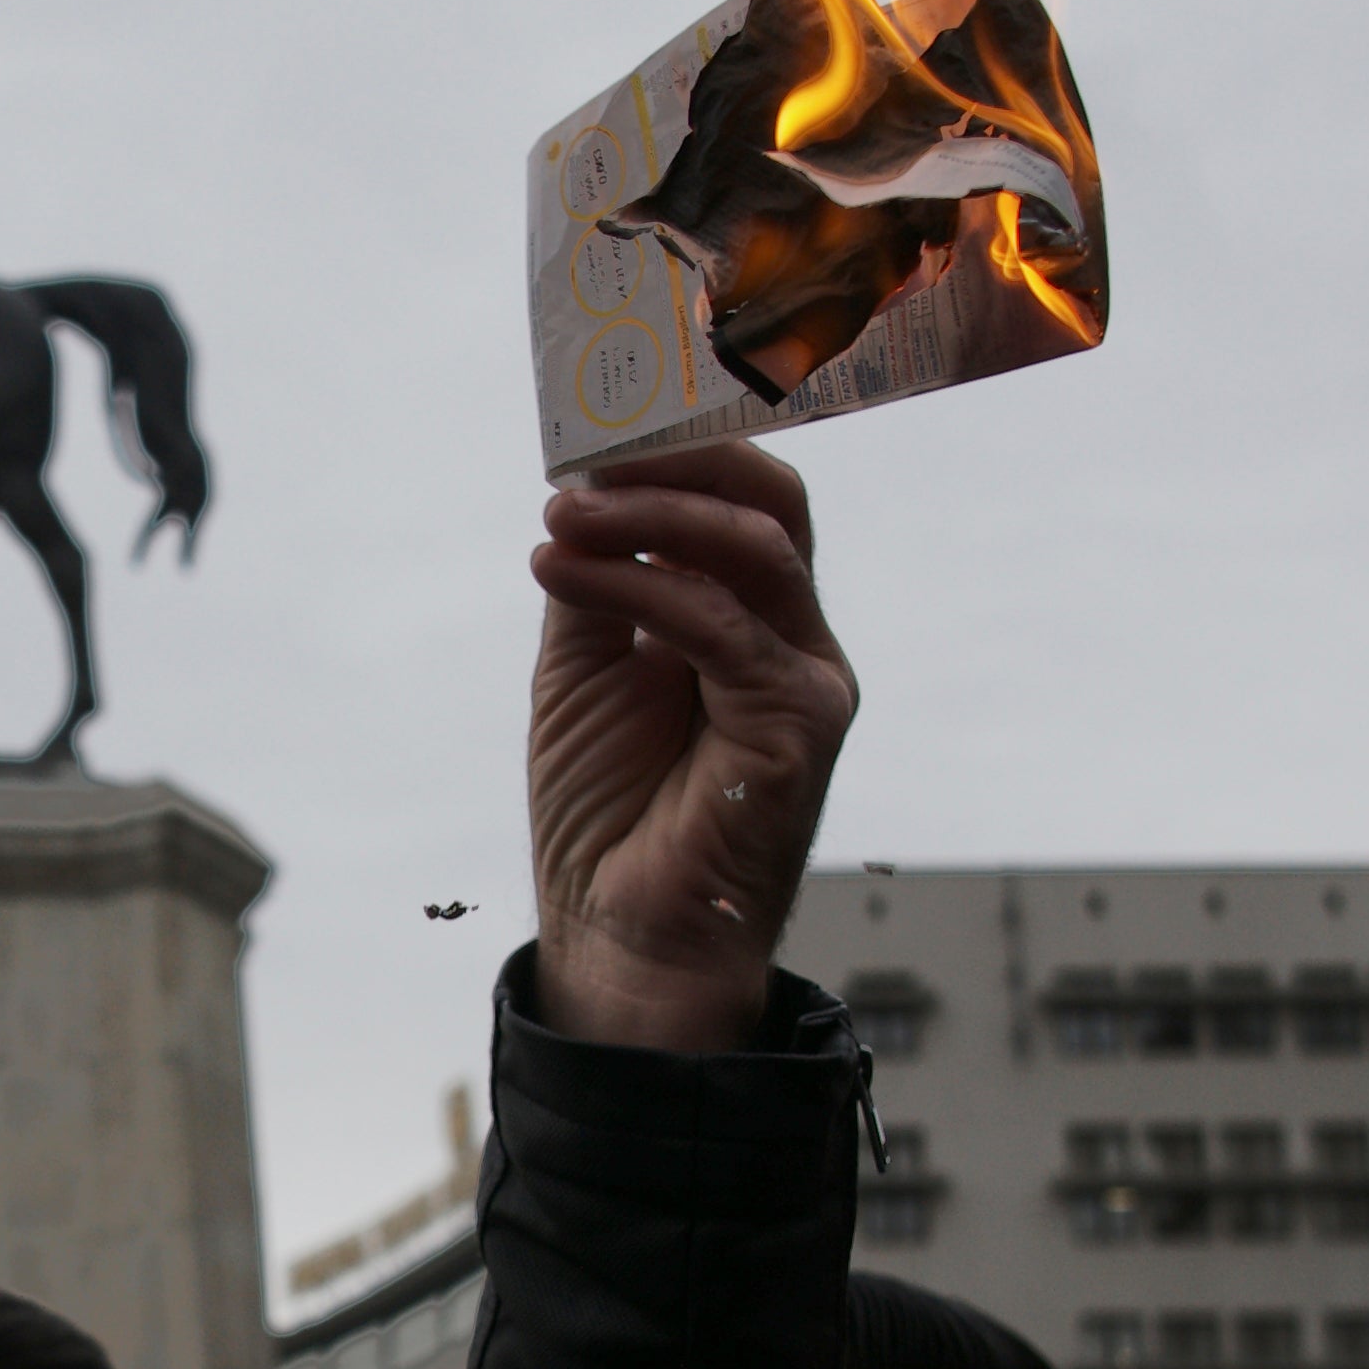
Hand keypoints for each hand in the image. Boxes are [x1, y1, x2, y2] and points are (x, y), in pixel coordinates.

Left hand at [523, 446, 855, 1053]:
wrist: (617, 937)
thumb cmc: (606, 816)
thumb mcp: (585, 670)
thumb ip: (602, 582)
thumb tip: (586, 487)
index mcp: (752, 626)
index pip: (743, 507)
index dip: (678, 456)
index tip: (591, 431)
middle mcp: (793, 644)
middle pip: (770, 506)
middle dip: (680, 461)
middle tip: (591, 449)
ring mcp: (807, 681)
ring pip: (751, 549)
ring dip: (648, 515)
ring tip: (562, 510)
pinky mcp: (801, 724)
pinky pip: (722, 624)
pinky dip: (638, 584)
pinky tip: (563, 565)